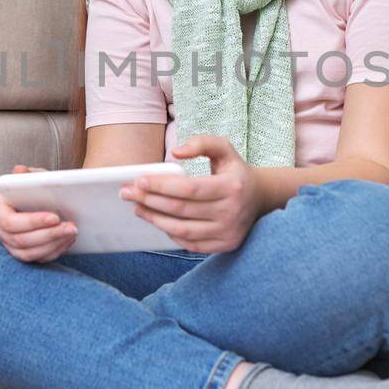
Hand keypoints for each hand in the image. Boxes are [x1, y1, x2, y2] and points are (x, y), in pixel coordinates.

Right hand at [0, 164, 76, 262]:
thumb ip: (25, 176)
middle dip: (49, 234)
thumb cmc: (31, 188)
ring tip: (72, 232)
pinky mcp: (23, 254)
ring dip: (54, 244)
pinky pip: (38, 258)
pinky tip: (68, 240)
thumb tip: (19, 170)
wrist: (37, 200)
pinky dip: (55, 251)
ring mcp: (10, 245)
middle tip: (71, 227)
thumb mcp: (29, 178)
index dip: (32, 222)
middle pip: (21, 240)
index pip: (10, 222)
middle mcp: (0, 230)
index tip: (55, 217)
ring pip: (30, 253)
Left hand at [120, 135, 261, 254]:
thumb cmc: (235, 171)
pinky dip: (170, 233)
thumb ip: (202, 142)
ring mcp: (228, 232)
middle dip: (150, 201)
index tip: (139, 181)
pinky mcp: (225, 246)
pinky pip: (190, 244)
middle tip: (127, 193)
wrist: (261, 198)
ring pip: (182, 230)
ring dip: (155, 219)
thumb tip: (176, 151)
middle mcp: (231, 212)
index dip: (162, 186)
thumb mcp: (224, 149)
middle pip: (181, 210)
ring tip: (138, 208)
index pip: (189, 189)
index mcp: (232, 187)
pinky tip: (157, 221)